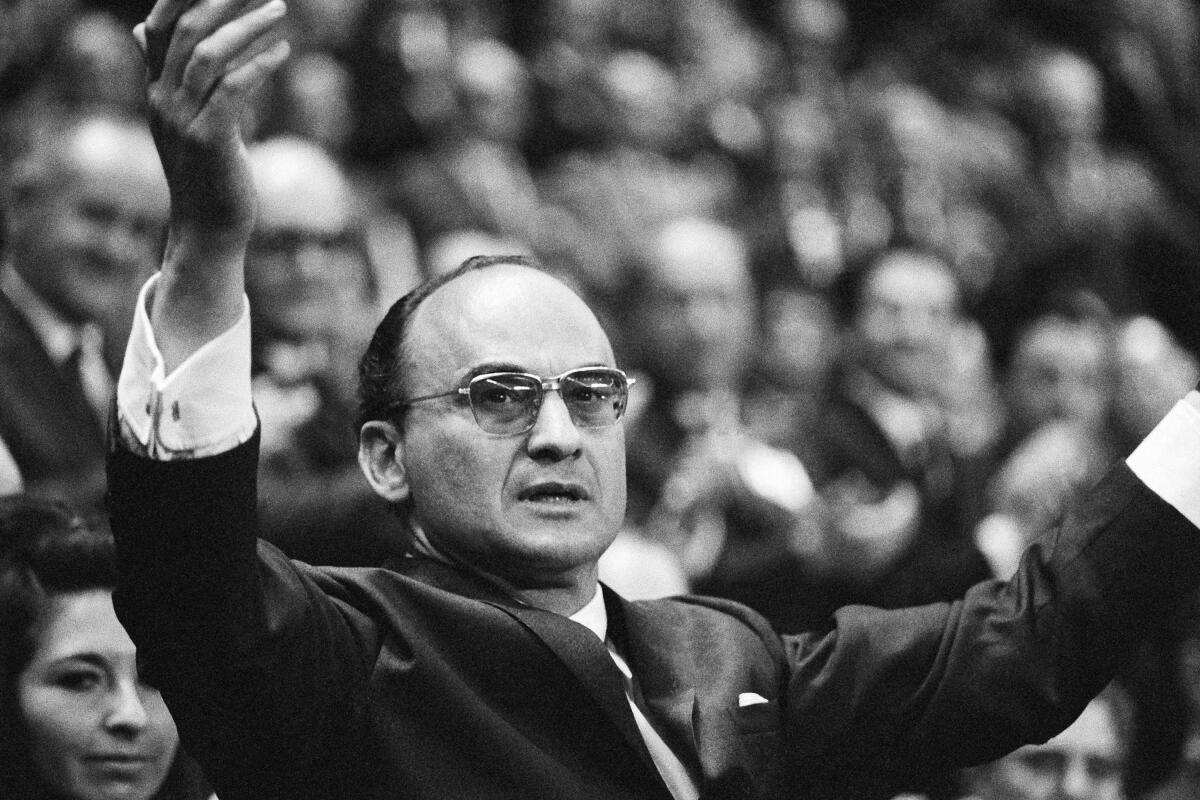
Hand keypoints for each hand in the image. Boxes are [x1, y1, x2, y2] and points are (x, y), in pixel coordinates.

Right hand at [136, 0, 288, 239]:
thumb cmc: (206, 173)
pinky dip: (258, 65)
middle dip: (222, 2)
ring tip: (278, 10)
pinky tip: (282, 52)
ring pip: (207, 54)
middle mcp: (163, 100)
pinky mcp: (209, 139)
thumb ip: (168, 76)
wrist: (208, 228)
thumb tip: (138, 30)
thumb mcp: (182, 120)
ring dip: (247, 27)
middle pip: (185, 32)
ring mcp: (183, 119)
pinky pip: (231, 89)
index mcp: (156, 91)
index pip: (157, 28)